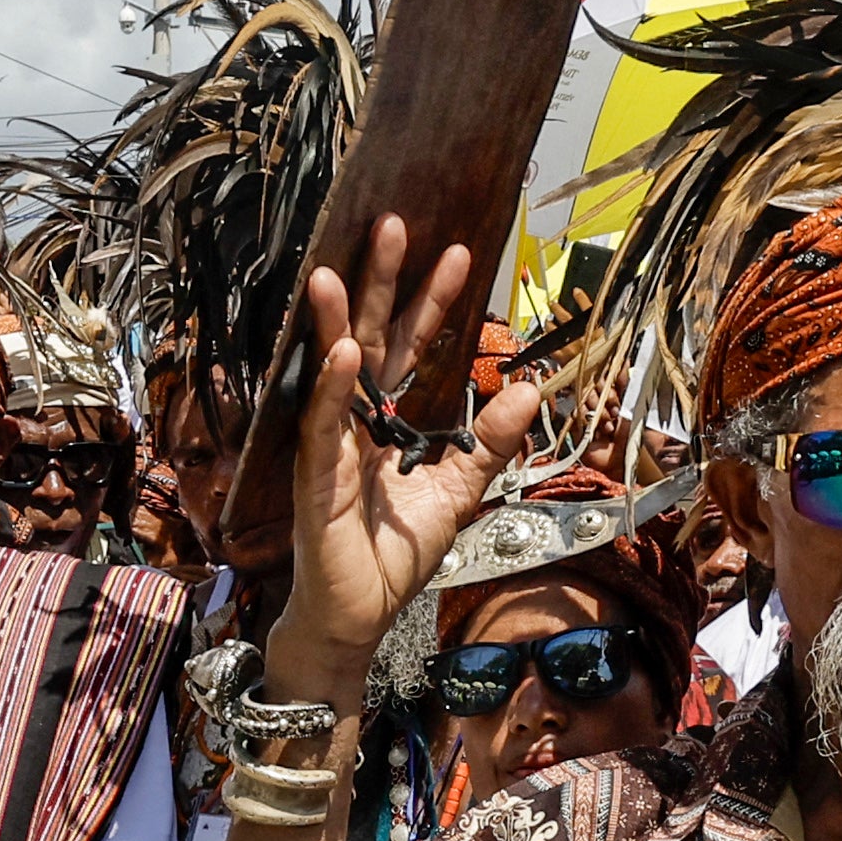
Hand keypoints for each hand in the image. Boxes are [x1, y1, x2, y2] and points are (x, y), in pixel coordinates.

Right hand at [264, 215, 540, 698]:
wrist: (359, 616)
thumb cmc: (393, 556)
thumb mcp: (457, 490)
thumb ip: (488, 442)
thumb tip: (527, 388)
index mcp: (385, 420)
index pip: (410, 348)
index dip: (432, 303)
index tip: (459, 254)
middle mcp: (354, 422)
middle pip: (368, 339)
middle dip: (378, 284)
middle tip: (392, 224)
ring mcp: (329, 446)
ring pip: (332, 372)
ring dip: (334, 322)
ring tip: (335, 270)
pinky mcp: (315, 478)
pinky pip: (323, 427)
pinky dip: (333, 391)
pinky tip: (342, 353)